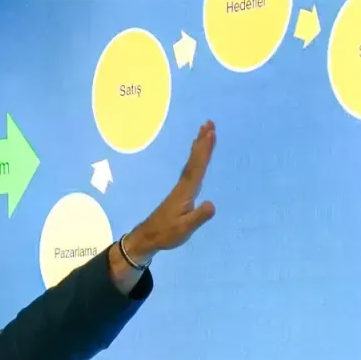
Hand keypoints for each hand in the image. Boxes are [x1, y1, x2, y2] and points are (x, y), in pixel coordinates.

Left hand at [123, 120, 217, 264]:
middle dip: (202, 141)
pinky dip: (195, 159)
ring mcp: (181, 188)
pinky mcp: (181, 193)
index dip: (204, 151)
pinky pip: (191, 169)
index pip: (197, 168)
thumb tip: (212, 204)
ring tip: (205, 132)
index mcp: (186, 192)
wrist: (148, 237)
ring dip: (199, 147)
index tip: (211, 133)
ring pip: (192, 163)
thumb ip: (198, 217)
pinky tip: (198, 157)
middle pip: (194, 160)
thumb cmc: (167, 234)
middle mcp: (183, 186)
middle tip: (209, 123)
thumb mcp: (185, 229)